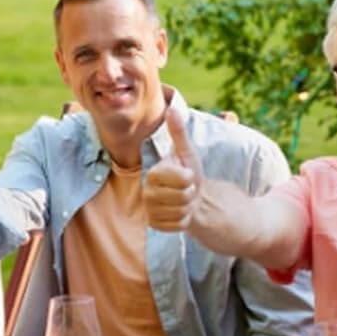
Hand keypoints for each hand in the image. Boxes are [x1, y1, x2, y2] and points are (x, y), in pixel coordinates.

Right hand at [143, 110, 202, 232]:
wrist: (190, 198)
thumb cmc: (188, 172)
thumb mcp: (187, 152)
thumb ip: (178, 132)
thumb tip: (171, 109)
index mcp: (152, 173)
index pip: (181, 178)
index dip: (190, 177)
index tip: (187, 175)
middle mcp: (146, 192)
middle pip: (183, 196)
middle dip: (191, 193)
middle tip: (186, 189)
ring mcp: (149, 211)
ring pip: (181, 212)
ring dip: (189, 207)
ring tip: (184, 201)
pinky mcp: (155, 226)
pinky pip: (179, 225)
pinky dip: (185, 220)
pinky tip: (181, 213)